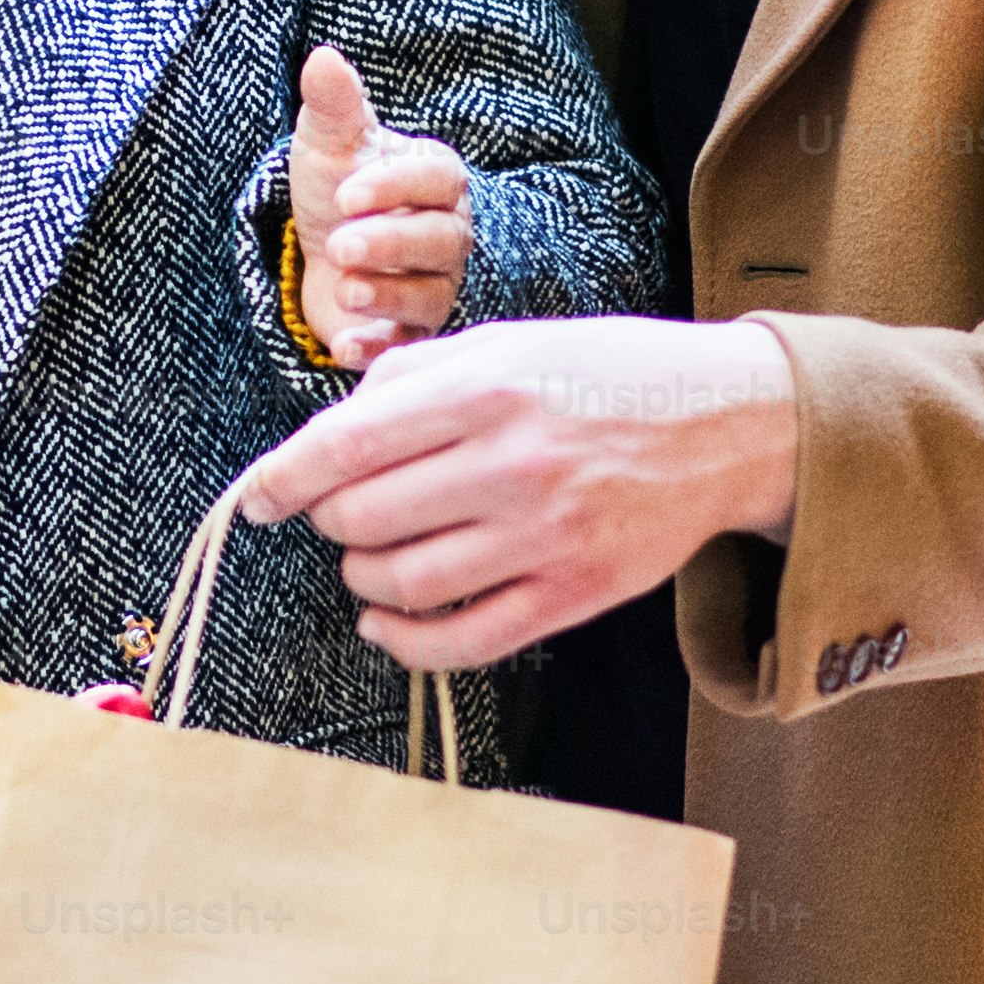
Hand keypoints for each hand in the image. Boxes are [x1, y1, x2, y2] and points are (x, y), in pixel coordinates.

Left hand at [228, 317, 800, 668]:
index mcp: (486, 391)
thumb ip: (412, 376)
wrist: (725, 422)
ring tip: (368, 558)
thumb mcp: (507, 342)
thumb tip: (329, 430)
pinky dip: (405, 640)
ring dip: (362, 578)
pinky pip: (465, 640)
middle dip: (331, 522)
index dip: (285, 479)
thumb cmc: (604, 373)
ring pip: (405, 583)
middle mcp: (513, 465)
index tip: (259, 497)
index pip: (347, 446)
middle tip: (339, 513)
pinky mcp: (575, 592)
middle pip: (365, 518)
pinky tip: (386, 620)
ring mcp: (546, 536)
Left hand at [282, 46, 468, 369]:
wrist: (321, 245)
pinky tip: (344, 345)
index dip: (394, 187)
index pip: (435, 179)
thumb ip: (333, 104)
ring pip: (430, 295)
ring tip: (345, 286)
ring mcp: (434, 284)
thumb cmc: (336, 184)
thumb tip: (323, 57)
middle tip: (341, 244)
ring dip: (389, 294)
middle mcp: (447, 233)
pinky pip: (407, 344)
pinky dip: (377, 347)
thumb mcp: (329, 142)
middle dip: (391, 244)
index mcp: (436, 179)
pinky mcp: (411, 330)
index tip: (345, 192)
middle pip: (440, 241)